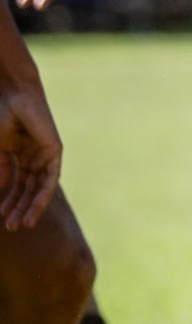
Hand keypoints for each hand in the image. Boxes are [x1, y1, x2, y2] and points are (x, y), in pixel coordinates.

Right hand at [0, 83, 62, 229]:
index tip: (1, 217)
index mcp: (19, 153)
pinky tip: (34, 209)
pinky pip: (50, 178)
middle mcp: (34, 155)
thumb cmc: (1, 116)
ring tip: (22, 224)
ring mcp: (45, 153)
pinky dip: (42, 194)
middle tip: (12, 227)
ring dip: (30, 206)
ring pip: (39, 187)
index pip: (16, 183)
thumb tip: (3, 190)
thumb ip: (1, 169)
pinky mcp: (55, 151)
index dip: (9, 200)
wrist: (13, 95)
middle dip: (19, 208)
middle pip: (28, 188)